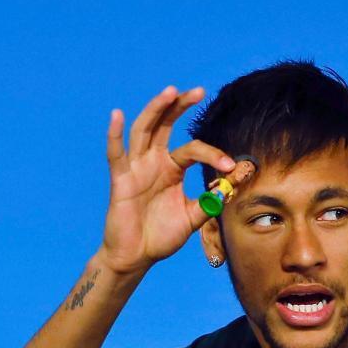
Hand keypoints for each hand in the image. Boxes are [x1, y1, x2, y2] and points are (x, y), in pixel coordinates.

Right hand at [96, 85, 245, 274]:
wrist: (137, 256)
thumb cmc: (162, 236)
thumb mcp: (193, 218)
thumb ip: (210, 202)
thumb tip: (232, 187)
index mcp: (172, 169)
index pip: (193, 150)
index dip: (213, 155)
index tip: (231, 166)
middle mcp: (154, 162)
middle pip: (165, 125)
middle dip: (180, 106)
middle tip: (198, 90)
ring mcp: (136, 168)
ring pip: (144, 131)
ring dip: (156, 110)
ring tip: (170, 92)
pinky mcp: (120, 180)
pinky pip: (115, 154)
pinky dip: (115, 134)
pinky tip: (117, 115)